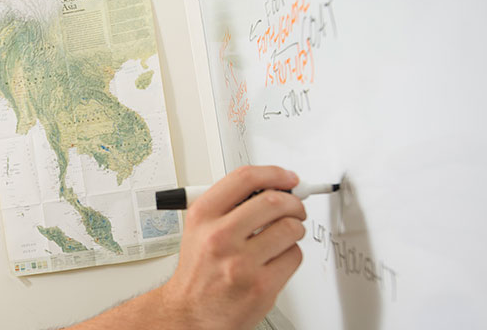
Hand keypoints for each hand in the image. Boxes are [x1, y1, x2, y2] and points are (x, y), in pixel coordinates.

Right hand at [162, 165, 305, 329]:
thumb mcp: (199, 230)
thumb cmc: (199, 273)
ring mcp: (241, 263)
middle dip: (293, 202)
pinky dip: (291, 254)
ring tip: (285, 235)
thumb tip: (271, 187)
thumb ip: (230, 206)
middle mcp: (220, 237)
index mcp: (203, 217)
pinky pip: (294, 256)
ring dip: (295, 229)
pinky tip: (277, 259)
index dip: (274, 173)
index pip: (245, 178)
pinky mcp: (261, 286)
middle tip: (295, 207)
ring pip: (290, 228)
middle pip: (274, 201)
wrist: (190, 313)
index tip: (288, 177)